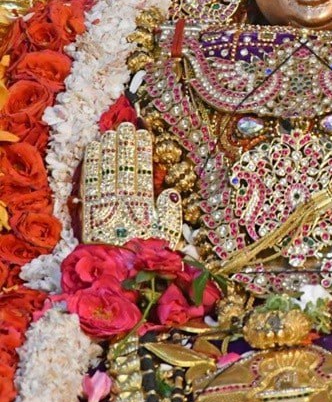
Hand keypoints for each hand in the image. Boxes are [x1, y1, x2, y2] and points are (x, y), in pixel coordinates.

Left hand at [82, 122, 181, 247]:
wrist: (117, 274)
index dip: (142, 150)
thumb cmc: (145, 254)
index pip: (142, 168)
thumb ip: (170, 213)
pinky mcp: (89, 208)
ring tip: (109, 133)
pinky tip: (93, 151)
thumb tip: (173, 192)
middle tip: (125, 126)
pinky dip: (92, 164)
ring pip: (106, 169)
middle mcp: (123, 199)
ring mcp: (105, 202)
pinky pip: (90, 181)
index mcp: (143, 203)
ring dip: (107, 149)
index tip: (143, 133)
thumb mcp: (166, 236)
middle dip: (124, 143)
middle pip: (122, 164)